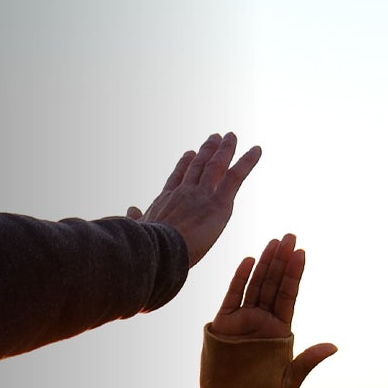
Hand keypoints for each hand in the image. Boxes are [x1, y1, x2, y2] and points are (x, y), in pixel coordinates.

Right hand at [127, 132, 259, 268]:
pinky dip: (248, 161)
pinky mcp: (219, 203)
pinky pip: (236, 176)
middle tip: (214, 137)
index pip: (177, 178)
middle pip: (198, 166)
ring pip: (216, 165)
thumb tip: (130, 209)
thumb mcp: (137, 229)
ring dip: (225, 149)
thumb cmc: (145, 246)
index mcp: (166, 201)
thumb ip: (136, 218)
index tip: (190, 153)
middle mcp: (184, 192)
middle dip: (207, 150)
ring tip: (231, 136)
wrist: (157, 251)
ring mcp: (201, 194)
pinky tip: (258, 149)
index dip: (184, 165)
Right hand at [212, 234, 336, 387]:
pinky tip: (249, 261)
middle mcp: (262, 320)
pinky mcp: (223, 324)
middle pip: (273, 284)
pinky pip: (233, 297)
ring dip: (265, 262)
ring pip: (255, 285)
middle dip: (281, 259)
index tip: (302, 252)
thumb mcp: (290, 379)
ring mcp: (243, 320)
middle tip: (290, 235)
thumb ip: (308, 361)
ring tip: (274, 241)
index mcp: (280, 329)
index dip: (295, 273)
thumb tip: (334, 347)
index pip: (289, 294)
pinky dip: (240, 278)